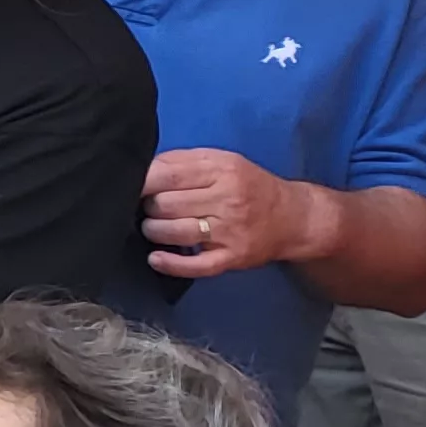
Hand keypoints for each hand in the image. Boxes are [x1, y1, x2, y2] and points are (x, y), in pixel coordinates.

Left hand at [141, 148, 320, 277]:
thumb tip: (144, 169)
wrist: (294, 217)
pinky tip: (156, 259)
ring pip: (175, 232)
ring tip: (153, 227)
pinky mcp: (232, 257)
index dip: (142, 182)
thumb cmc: (250, 185)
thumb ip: (183, 161)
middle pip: (166, 205)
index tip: (131, 186)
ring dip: (154, 231)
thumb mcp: (222, 161)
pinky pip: (196, 265)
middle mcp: (227, 200)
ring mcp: (230, 231)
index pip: (168, 176)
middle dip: (148, 207)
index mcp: (222, 171)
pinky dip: (170, 263)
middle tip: (150, 208)